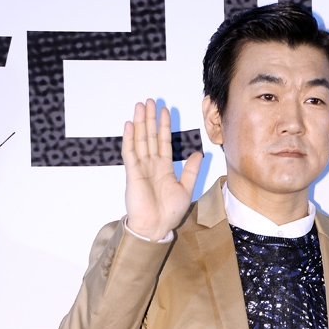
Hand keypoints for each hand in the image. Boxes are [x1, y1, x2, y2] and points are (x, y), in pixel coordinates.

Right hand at [122, 99, 202, 240]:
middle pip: (150, 137)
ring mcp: (141, 169)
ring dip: (139, 123)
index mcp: (164, 169)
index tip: (165, 111)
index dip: (164, 127)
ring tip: (140, 106)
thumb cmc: (169, 213)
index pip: (164, 142)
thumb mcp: (186, 189)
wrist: (156, 227)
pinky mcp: (132, 174)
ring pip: (140, 141)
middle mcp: (151, 166)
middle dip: (150, 119)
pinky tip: (129, 125)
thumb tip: (198, 153)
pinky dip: (129, 139)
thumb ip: (191, 170)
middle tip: (150, 101)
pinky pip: (130, 153)